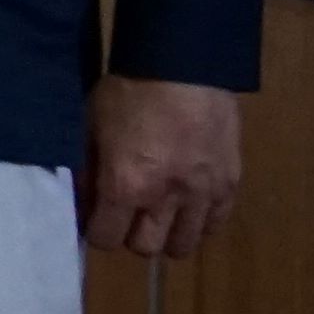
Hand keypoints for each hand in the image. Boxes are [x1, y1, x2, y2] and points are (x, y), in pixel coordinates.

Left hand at [87, 76, 242, 258]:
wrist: (184, 66)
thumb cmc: (129, 91)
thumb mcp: (91, 126)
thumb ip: (88, 170)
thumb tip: (83, 203)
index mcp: (125, 185)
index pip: (107, 239)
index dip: (98, 232)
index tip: (97, 220)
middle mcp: (165, 199)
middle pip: (146, 247)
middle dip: (131, 236)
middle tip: (128, 215)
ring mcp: (202, 194)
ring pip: (184, 244)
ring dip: (168, 235)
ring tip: (160, 216)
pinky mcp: (230, 183)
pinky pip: (215, 223)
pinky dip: (200, 223)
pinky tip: (189, 208)